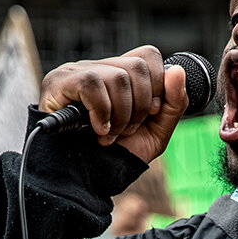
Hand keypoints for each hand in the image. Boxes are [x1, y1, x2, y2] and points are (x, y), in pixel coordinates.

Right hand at [39, 46, 189, 163]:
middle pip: (137, 67)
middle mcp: (98, 68)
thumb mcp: (155, 133)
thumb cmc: (116, 156)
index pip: (147, 55)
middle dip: (141, 106)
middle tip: (128, 130)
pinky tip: (98, 131)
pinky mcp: (58, 83)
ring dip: (121, 115)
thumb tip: (179, 71)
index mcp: (120, 75)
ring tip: (111, 136)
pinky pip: (91, 83)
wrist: (85, 182)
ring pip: (117, 77)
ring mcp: (76, 72)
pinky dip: (102, 112)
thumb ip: (174, 104)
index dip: (158, 84)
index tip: (152, 113)